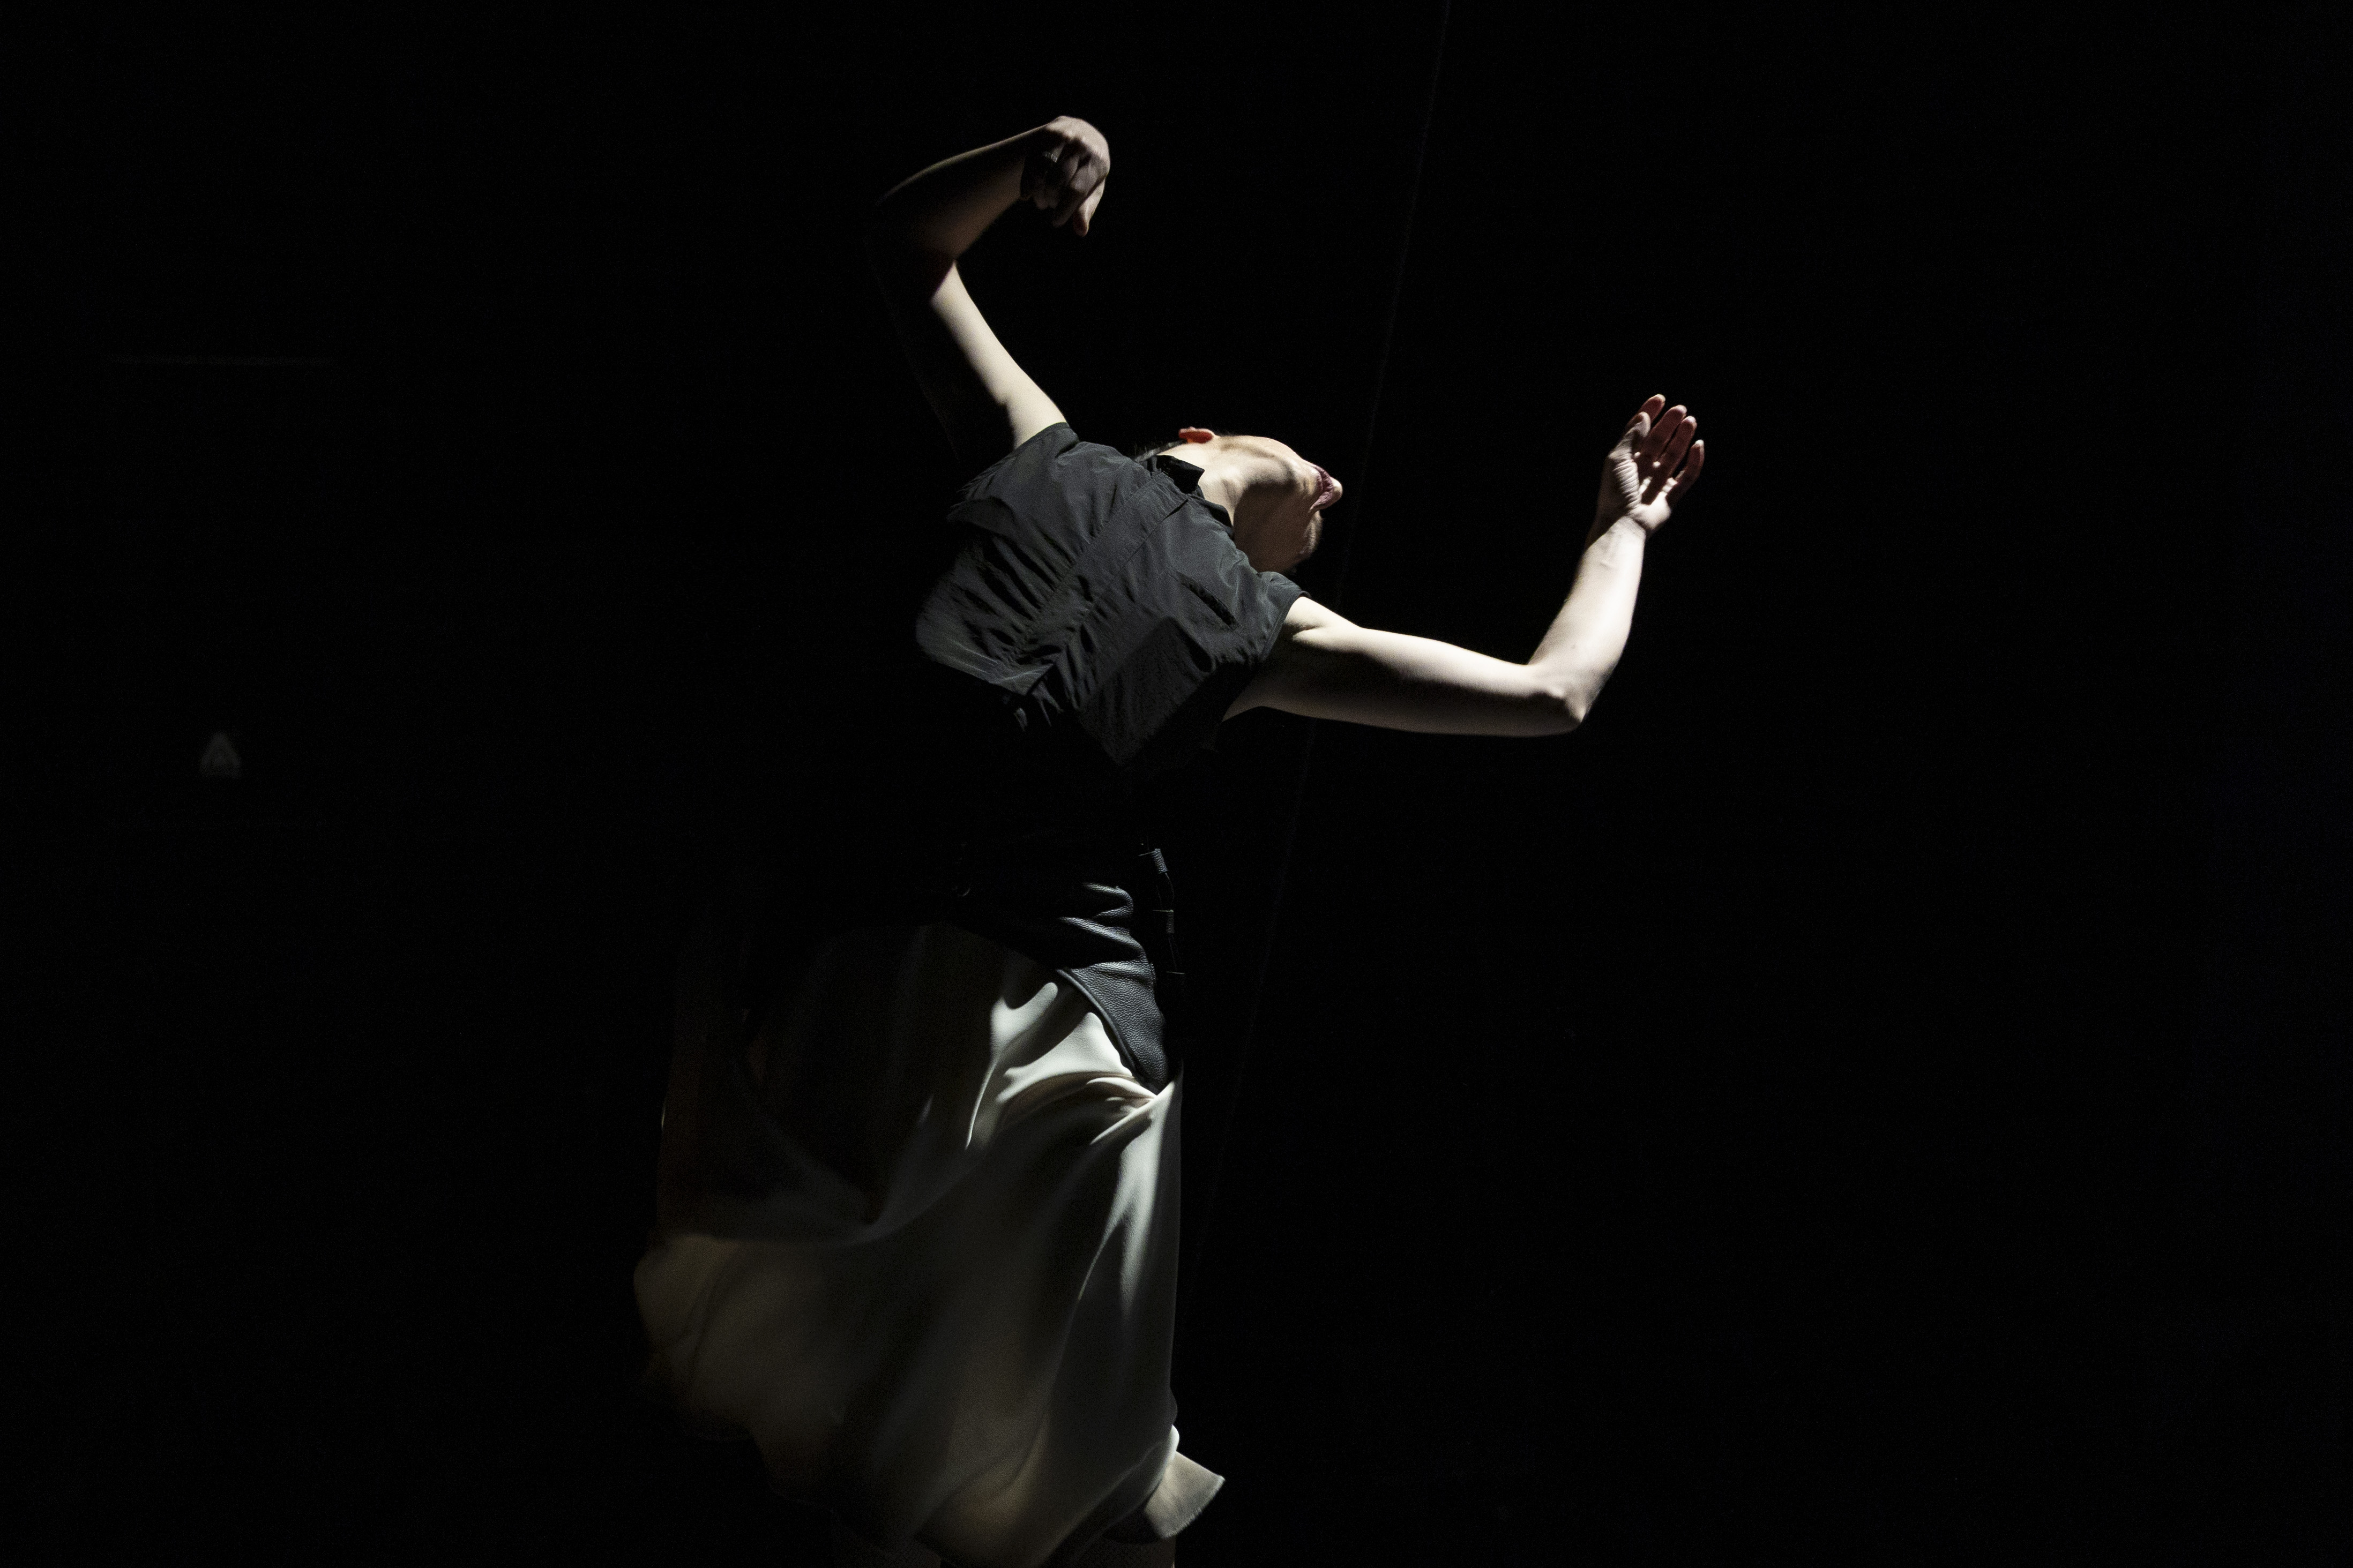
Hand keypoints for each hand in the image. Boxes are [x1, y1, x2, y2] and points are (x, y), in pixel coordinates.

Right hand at [1021, 116, 1110, 234]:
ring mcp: (1062, 136)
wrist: (1080, 133)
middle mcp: (1080, 144)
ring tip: (1040, 202)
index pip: (1076, 189)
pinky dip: (1027, 182)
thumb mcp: (1093, 187)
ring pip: (1042, 169)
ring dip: (1037, 191)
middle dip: (1051, 199)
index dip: (1064, 208)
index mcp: (1097, 160)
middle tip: (1049, 206)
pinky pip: (1032, 162)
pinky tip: (1026, 196)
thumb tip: (1081, 231)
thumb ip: (1086, 208)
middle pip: (1058, 180)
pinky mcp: (1045, 134)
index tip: (1055, 222)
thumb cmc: (1088, 170)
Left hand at [1595, 394, 1704, 535]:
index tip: (1660, 399)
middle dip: (1669, 424)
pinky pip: (1687, 476)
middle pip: (1658, 441)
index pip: (1639, 432)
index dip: (1649, 415)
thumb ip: (1631, 437)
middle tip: (1681, 410)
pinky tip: (1698, 446)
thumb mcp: (1618, 459)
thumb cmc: (1615, 493)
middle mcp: (1642, 470)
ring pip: (1673, 456)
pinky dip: (1694, 462)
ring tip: (1691, 422)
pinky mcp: (1671, 496)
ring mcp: (1657, 483)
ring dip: (1682, 438)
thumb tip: (1643, 416)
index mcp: (1626, 460)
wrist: (1623, 524)